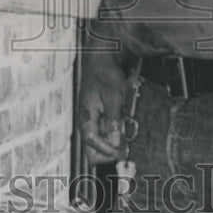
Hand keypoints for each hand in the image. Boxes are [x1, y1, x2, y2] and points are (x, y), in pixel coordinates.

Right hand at [78, 51, 125, 166]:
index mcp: (86, 117)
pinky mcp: (98, 117)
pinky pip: (105, 132)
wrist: (101, 60)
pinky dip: (115, 132)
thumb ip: (113, 120)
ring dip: (113, 141)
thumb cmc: (105, 74)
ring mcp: (92, 120)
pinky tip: (124, 123)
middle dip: (108, 151)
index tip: (120, 152)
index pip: (91, 142)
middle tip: (124, 146)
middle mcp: (86, 121)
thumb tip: (115, 142)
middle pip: (92, 149)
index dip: (106, 149)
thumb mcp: (113, 96)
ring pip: (100, 142)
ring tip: (126, 132)